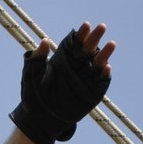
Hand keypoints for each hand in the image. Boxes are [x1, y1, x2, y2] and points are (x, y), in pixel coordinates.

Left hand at [9, 21, 114, 143]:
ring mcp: (86, 78)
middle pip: (89, 48)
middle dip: (95, 37)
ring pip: (99, 62)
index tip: (85, 25)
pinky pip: (102, 82)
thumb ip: (37, 58)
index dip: (81, 33)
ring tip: (111, 44)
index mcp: (64, 58)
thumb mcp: (32, 75)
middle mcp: (78, 65)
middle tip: (101, 27)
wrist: (40, 118)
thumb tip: (44, 41)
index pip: (75, 42)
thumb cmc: (34, 94)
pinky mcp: (93, 92)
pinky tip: (106, 68)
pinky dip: (105, 75)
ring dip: (105, 53)